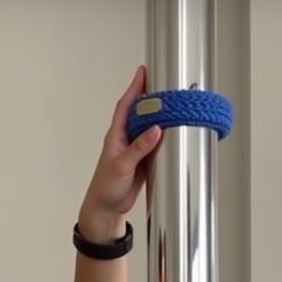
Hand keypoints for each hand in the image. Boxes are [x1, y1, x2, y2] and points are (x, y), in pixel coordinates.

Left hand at [78, 64, 163, 241]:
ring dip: (160, 115)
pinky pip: (156, 143)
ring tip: (175, 101)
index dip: (134, 88)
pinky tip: (175, 130)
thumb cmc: (106, 188)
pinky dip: (165, 135)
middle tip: (166, 82)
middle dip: (152, 96)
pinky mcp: (144, 161)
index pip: (125, 106)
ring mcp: (135, 150)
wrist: (107, 210)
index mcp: (116, 136)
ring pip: (150, 127)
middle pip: (140, 112)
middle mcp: (126, 140)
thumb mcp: (122, 166)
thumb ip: (139, 148)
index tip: (144, 71)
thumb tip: (156, 129)